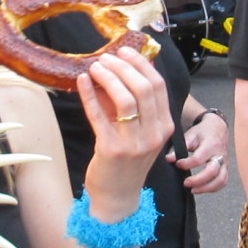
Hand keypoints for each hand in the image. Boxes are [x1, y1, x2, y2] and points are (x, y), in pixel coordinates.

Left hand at [76, 51, 173, 185]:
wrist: (117, 197)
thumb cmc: (126, 162)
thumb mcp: (138, 133)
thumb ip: (131, 104)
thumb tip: (115, 70)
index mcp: (165, 126)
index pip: (158, 86)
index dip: (141, 64)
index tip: (125, 50)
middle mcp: (154, 134)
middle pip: (143, 88)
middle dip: (123, 66)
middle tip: (106, 56)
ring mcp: (134, 143)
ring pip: (125, 99)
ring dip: (108, 77)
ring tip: (95, 66)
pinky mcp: (111, 150)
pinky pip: (99, 116)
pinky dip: (90, 95)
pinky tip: (82, 82)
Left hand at [169, 110, 228, 193]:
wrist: (218, 128)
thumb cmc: (203, 132)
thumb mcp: (190, 135)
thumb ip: (179, 148)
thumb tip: (168, 159)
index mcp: (210, 144)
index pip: (199, 158)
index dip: (187, 164)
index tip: (178, 164)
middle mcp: (220, 155)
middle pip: (212, 171)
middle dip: (198, 180)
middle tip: (185, 183)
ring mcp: (225, 162)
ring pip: (221, 179)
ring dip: (207, 188)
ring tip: (193, 190)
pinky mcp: (225, 168)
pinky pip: (223, 181)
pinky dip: (213, 188)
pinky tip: (202, 189)